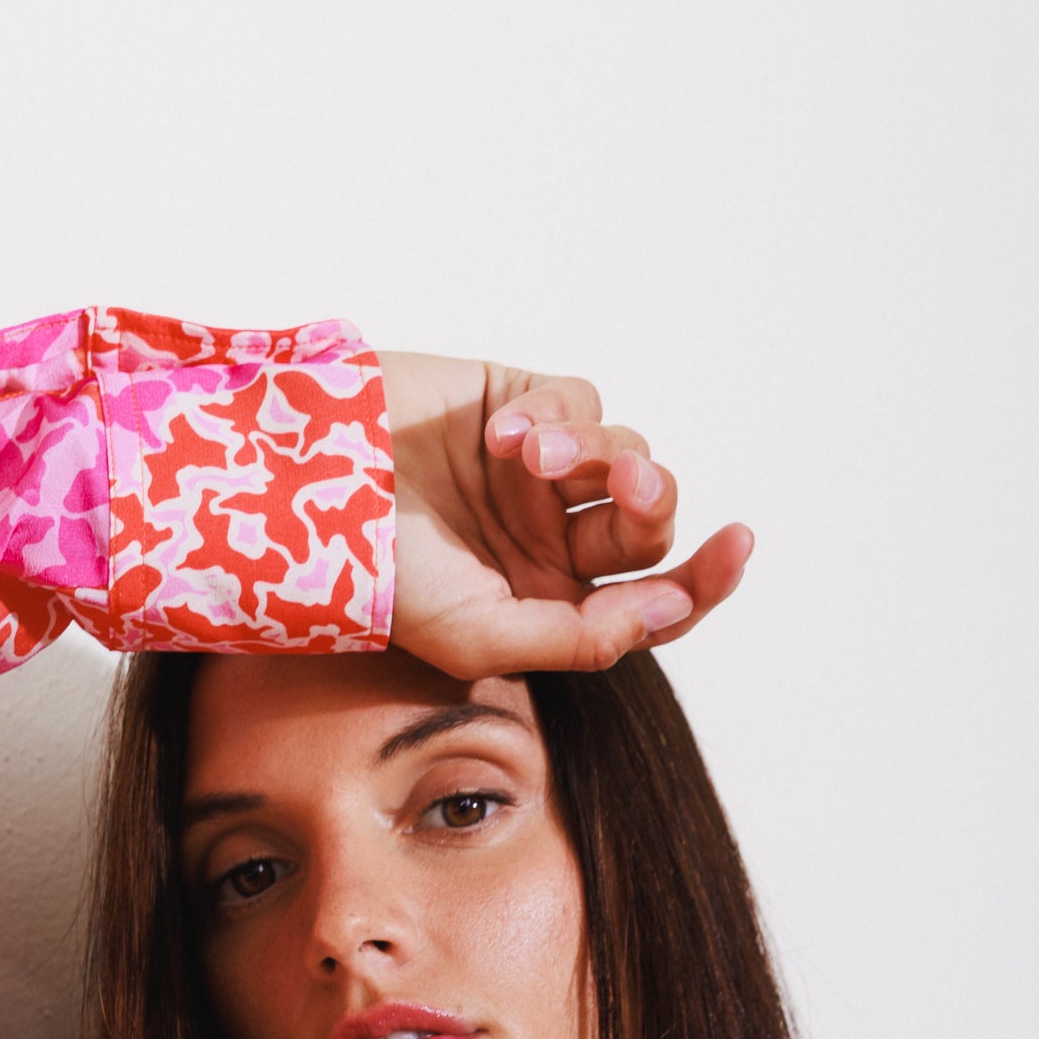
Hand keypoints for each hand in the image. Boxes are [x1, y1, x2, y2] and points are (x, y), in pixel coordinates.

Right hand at [376, 352, 751, 678]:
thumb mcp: (479, 635)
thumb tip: (670, 613)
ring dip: (590, 451)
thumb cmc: (376, 578)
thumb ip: (578, 637)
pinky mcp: (520, 401)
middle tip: (619, 488)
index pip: (653, 601)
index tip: (736, 545)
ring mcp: (539, 474)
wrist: (302, 490)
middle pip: (647, 526)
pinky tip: (499, 432)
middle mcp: (553, 542)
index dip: (704, 578)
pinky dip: (550, 414)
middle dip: (646, 504)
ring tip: (526, 454)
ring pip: (623, 455)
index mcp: (552, 607)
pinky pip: (578, 401)